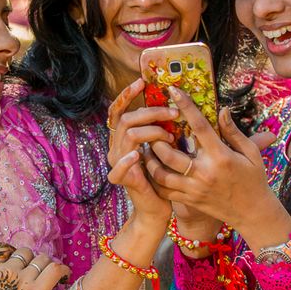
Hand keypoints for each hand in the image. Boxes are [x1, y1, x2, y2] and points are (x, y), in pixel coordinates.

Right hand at [106, 78, 177, 223]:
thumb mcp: (161, 147)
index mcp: (123, 138)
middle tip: (173, 113)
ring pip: (129, 135)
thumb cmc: (162, 176)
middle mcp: (116, 148)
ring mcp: (117, 163)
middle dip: (151, 112)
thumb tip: (173, 105)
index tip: (141, 82)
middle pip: (127, 119)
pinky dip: (129, 160)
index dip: (127, 95)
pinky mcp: (122, 179)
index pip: (118, 111)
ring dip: (152, 132)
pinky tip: (140, 155)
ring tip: (170, 137)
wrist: (156, 207)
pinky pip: (120, 167)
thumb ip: (159, 128)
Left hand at [145, 87, 280, 230]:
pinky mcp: (189, 201)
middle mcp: (204, 172)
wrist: (253, 213)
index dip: (185, 106)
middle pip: (169, 153)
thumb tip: (221, 110)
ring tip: (147, 148)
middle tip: (152, 127)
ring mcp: (194, 189)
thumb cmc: (254, 180)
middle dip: (157, 139)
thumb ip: (233, 132)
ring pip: (161, 174)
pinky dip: (153, 180)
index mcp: (221, 156)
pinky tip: (151, 168)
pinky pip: (164, 191)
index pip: (199, 126)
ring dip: (150, 160)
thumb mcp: (251, 153)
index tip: (173, 90)